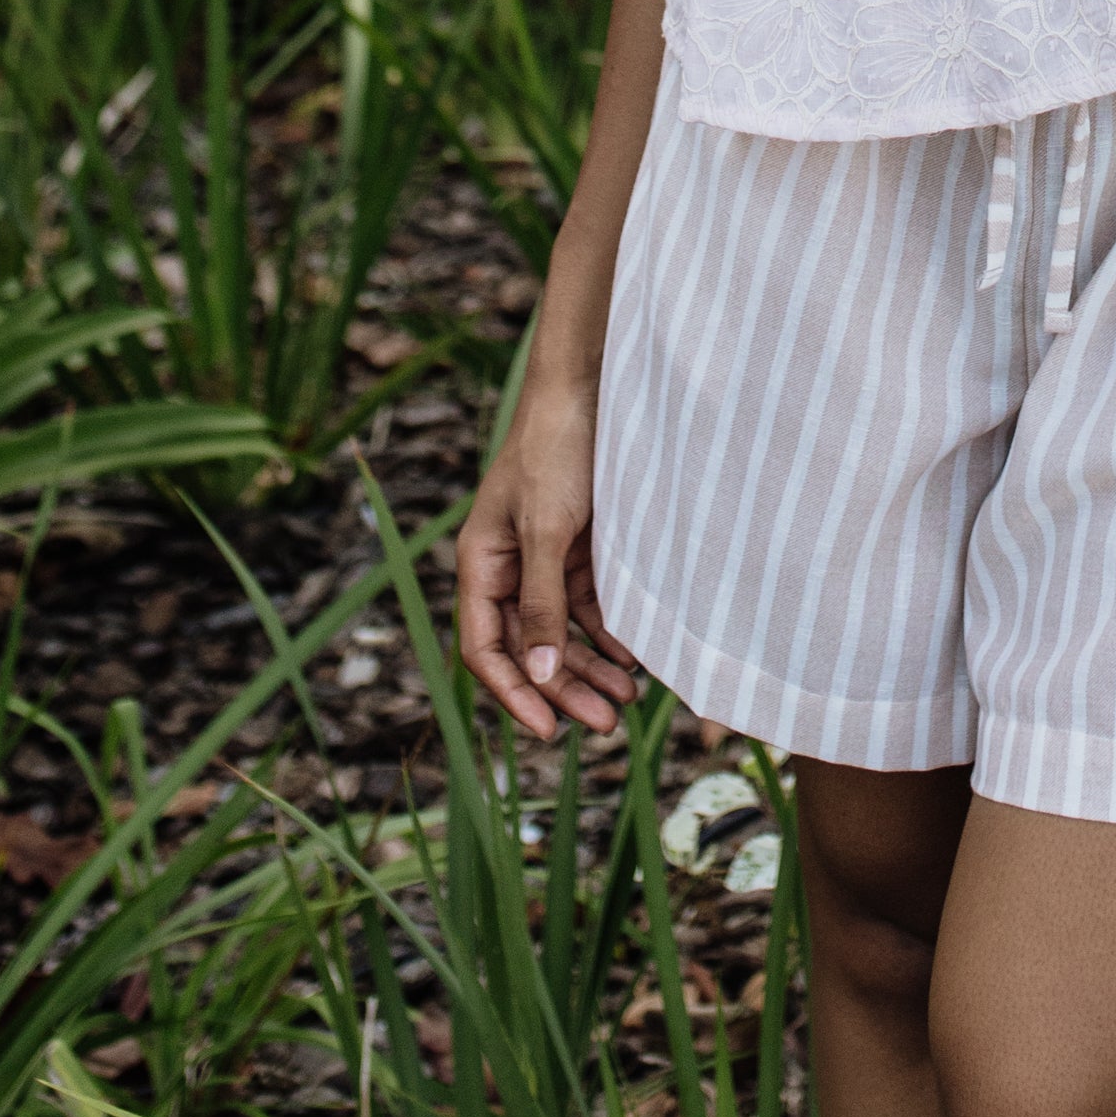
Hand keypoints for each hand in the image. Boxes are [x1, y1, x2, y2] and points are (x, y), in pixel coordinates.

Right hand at [453, 378, 643, 743]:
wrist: (593, 387)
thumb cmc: (556, 451)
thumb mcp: (547, 529)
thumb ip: (542, 603)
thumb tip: (538, 676)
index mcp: (482, 563)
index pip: (484, 648)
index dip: (512, 692)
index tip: (545, 730)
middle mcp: (508, 567)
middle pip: (529, 648)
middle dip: (564, 688)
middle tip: (606, 723)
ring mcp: (546, 558)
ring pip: (562, 632)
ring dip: (590, 666)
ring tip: (628, 700)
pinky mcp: (580, 546)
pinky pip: (590, 604)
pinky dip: (608, 632)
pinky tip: (633, 655)